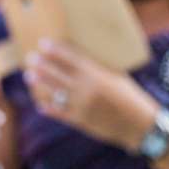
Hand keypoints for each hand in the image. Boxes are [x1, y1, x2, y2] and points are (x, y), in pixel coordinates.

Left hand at [25, 39, 153, 148]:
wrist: (138, 124)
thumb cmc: (131, 97)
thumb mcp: (118, 77)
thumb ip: (99, 70)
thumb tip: (82, 61)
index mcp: (97, 74)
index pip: (71, 59)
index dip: (56, 51)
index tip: (43, 43)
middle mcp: (86, 88)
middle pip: (58, 74)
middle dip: (43, 65)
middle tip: (30, 58)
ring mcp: (81, 105)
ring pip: (55, 92)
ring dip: (41, 83)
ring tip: (30, 76)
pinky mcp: (80, 121)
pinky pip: (60, 113)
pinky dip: (49, 108)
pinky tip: (40, 104)